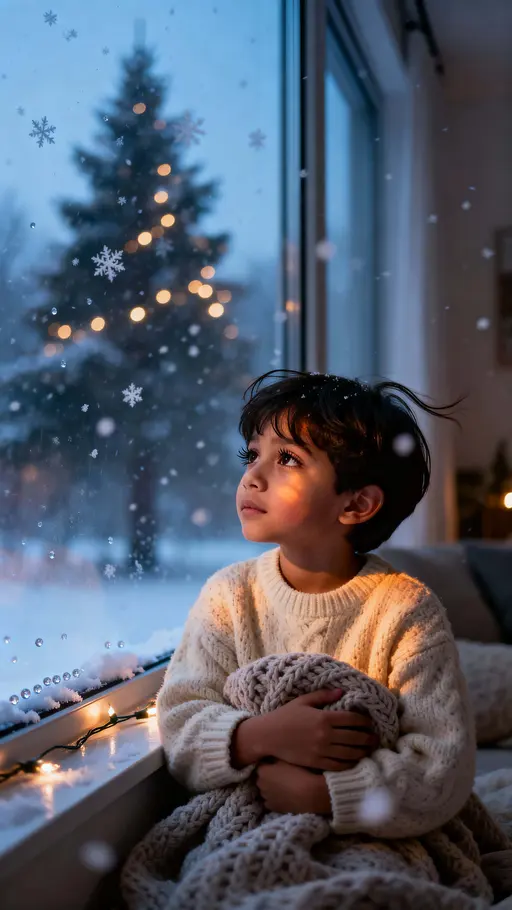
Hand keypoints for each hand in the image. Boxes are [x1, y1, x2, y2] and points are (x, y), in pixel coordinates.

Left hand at [255, 759, 331, 814]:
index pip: (261, 764)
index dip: (269, 763)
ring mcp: (265, 797)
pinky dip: (274, 798)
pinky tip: (283, 796)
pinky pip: (270, 801)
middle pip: (262, 777)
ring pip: (265, 790)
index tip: (277, 763)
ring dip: (270, 787)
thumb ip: (276, 756)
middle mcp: (260, 784)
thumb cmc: (299, 772)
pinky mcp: (272, 807)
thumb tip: (272, 755)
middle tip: (281, 774)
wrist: (310, 793)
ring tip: (283, 786)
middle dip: (268, 775)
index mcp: (262, 770)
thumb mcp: (287, 757)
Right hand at [261, 688, 378, 771]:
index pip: (352, 719)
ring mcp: (321, 750)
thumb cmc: (285, 716)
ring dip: (363, 751)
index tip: (370, 723)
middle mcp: (325, 734)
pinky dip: (350, 764)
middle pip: (355, 737)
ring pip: (350, 752)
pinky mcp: (316, 762)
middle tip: (376, 738)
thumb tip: (341, 692)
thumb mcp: (303, 701)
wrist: (268, 736)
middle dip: (368, 737)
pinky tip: (355, 762)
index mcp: (324, 717)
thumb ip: (323, 696)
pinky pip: (338, 765)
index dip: (364, 721)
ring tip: (369, 750)